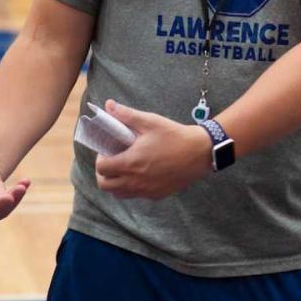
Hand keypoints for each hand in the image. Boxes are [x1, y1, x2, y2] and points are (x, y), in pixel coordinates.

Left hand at [92, 100, 213, 199]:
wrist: (200, 152)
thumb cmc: (174, 135)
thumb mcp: (150, 121)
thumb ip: (126, 115)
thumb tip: (108, 105)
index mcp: (131, 163)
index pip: (101, 168)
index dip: (100, 158)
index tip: (107, 150)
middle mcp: (136, 181)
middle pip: (105, 186)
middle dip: (103, 174)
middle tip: (112, 161)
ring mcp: (147, 190)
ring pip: (120, 194)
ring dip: (116, 183)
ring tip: (124, 168)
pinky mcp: (157, 195)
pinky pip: (136, 195)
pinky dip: (132, 188)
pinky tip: (140, 174)